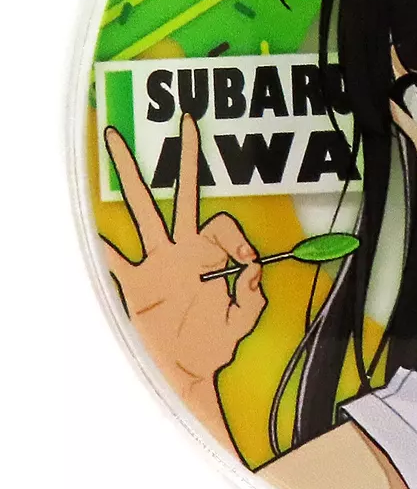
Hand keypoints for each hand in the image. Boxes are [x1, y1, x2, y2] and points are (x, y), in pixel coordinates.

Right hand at [101, 114, 267, 404]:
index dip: (236, 237)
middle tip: (188, 119)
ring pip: (143, 212)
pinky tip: (90, 228)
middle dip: (185, 159)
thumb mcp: (246, 320)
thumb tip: (251, 271)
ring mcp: (157, 262)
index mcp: (213, 254)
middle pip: (182, 195)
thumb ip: (254, 297)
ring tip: (115, 141)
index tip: (247, 261)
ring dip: (132, 178)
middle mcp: (184, 249)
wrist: (193, 369)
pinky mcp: (137, 286)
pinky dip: (103, 248)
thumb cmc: (220, 341)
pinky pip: (115, 262)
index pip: (223, 223)